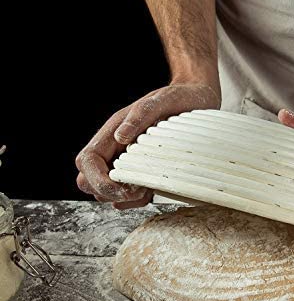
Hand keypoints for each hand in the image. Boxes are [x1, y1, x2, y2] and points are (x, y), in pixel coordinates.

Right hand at [76, 83, 219, 208]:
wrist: (199, 102)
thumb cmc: (180, 100)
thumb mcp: (164, 100)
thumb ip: (141, 114)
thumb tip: (120, 136)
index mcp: (113, 133)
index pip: (87, 161)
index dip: (97, 179)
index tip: (121, 187)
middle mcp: (115, 150)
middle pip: (88, 181)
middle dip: (108, 192)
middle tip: (137, 189)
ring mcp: (126, 164)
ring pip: (106, 193)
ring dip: (124, 198)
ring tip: (148, 187)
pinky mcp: (141, 175)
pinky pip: (127, 197)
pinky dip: (136, 201)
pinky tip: (153, 189)